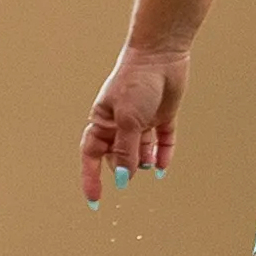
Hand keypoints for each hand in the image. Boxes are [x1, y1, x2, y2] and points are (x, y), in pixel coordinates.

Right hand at [79, 45, 185, 207]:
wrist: (161, 55)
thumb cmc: (137, 82)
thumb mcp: (129, 120)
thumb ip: (125, 151)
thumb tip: (122, 178)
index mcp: (102, 120)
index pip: (91, 154)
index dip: (91, 177)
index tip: (94, 200)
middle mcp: (120, 122)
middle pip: (116, 155)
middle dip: (122, 169)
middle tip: (127, 180)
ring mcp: (142, 120)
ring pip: (140, 151)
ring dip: (144, 162)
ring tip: (148, 164)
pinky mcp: (162, 116)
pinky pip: (161, 142)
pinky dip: (163, 154)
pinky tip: (163, 168)